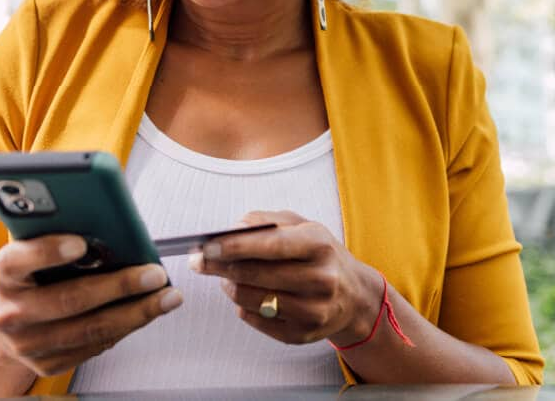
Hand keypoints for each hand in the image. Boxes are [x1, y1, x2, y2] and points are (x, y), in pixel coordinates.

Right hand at [0, 235, 182, 376]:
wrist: (4, 324)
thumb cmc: (27, 276)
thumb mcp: (30, 249)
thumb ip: (57, 236)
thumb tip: (109, 226)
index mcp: (4, 272)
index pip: (20, 259)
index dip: (50, 251)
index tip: (81, 243)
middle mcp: (11, 311)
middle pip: (70, 299)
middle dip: (120, 285)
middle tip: (153, 273)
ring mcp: (28, 344)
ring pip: (90, 329)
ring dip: (136, 312)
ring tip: (165, 296)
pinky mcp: (47, 364)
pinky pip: (95, 346)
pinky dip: (126, 327)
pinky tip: (146, 312)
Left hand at [189, 210, 382, 346]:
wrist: (354, 296)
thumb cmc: (321, 254)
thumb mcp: (302, 226)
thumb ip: (266, 220)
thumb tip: (233, 227)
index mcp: (320, 245)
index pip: (272, 245)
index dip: (235, 245)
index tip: (207, 245)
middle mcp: (321, 280)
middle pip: (255, 274)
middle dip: (219, 265)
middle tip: (200, 259)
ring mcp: (313, 311)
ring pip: (249, 298)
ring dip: (229, 284)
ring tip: (227, 274)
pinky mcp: (302, 335)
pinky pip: (255, 319)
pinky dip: (242, 304)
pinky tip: (247, 292)